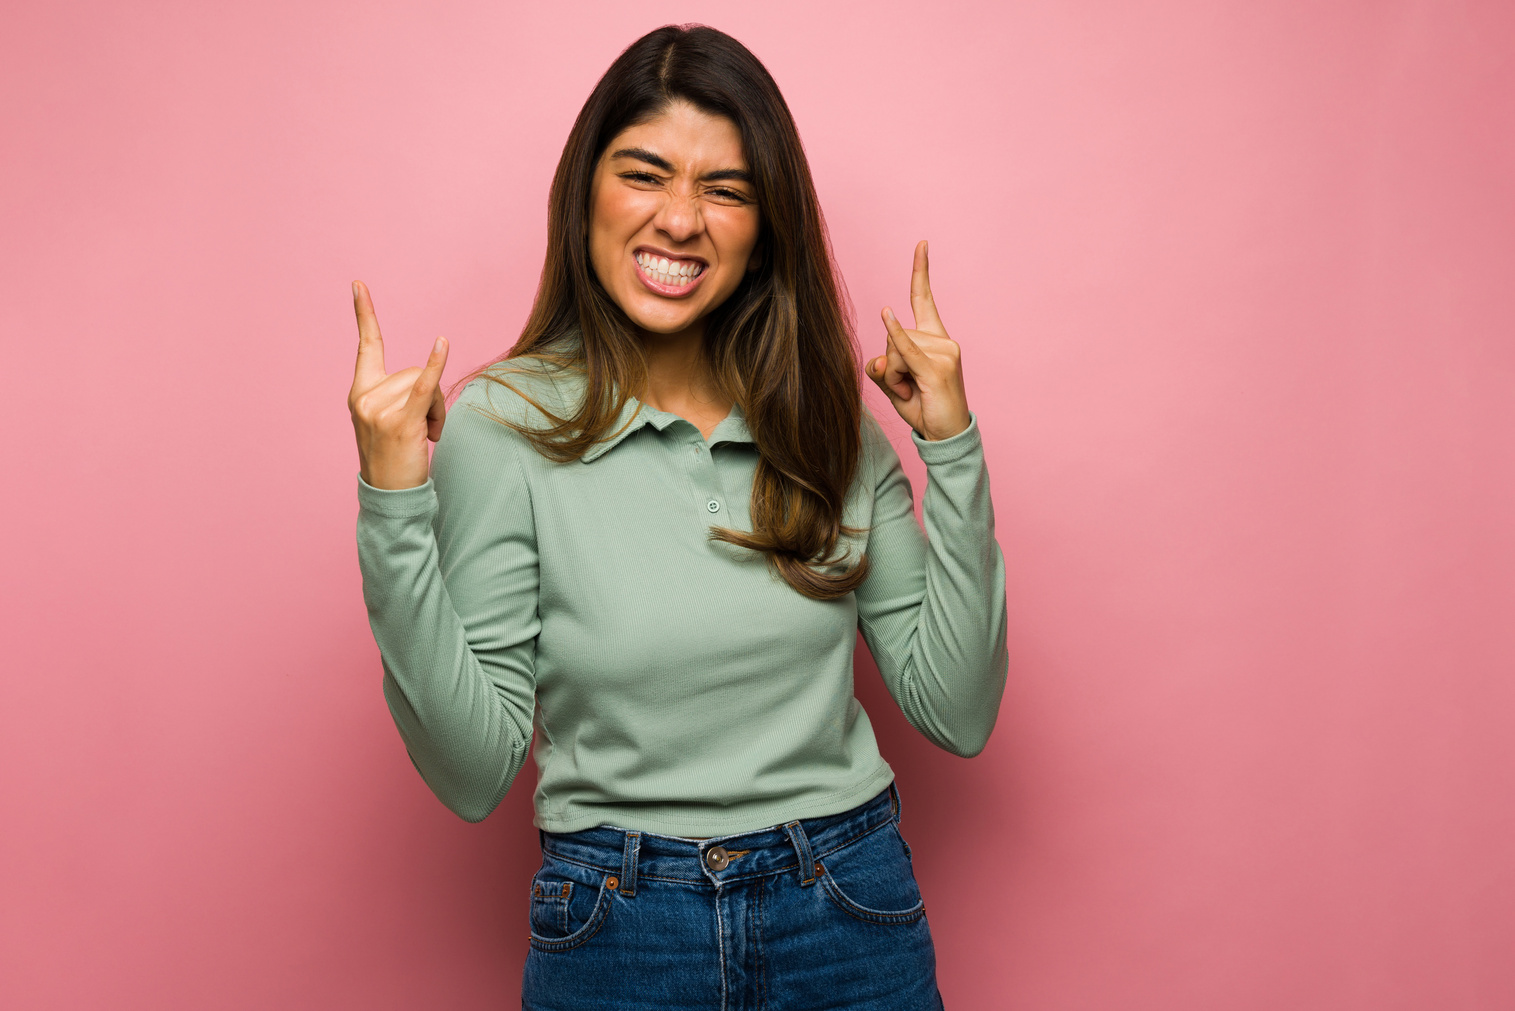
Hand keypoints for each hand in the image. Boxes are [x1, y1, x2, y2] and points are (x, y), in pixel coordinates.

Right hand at [347, 280, 448, 489]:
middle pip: (413, 371)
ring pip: (425, 384)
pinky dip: (436, 365)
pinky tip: (443, 343)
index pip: (366, 346)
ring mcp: (379, 409)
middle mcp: (364, 396)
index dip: (364, 314)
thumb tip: (427, 381)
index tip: (359, 285)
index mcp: (360, 392)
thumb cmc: (394, 460)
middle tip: (422, 430)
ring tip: (423, 437)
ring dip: (436, 411)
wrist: (388, 496)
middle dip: (429, 398)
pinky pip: (424, 387)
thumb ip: (398, 395)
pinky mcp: (399, 422)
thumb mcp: (387, 421)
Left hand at [866, 240, 971, 441]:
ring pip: (894, 350)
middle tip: (907, 389)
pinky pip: (905, 349)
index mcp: (935, 339)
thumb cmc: (924, 409)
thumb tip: (875, 359)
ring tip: (912, 393)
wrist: (947, 435)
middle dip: (889, 366)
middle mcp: (942, 340)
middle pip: (894, 335)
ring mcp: (943, 353)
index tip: (922, 244)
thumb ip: (881, 368)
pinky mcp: (936, 368)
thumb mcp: (896, 385)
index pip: (924, 299)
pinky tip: (886, 313)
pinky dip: (894, 336)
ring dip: (892, 377)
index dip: (920, 271)